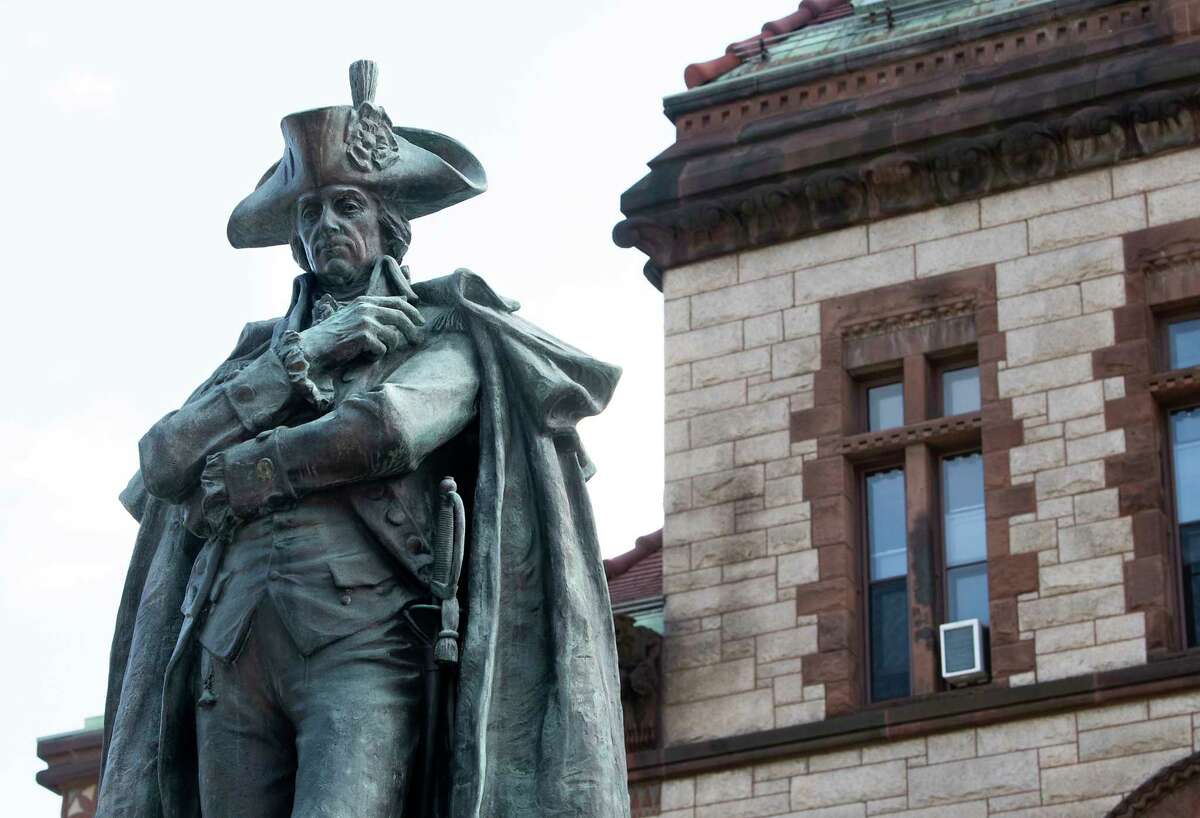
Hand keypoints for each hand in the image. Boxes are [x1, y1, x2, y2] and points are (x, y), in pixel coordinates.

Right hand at [298, 294, 423, 370]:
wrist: (313, 346)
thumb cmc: (333, 335)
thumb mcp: (354, 316)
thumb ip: (375, 310)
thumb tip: (402, 302)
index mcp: (365, 301)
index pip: (397, 302)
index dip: (412, 312)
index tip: (421, 321)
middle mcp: (367, 308)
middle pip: (401, 317)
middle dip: (412, 330)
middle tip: (417, 340)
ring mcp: (366, 321)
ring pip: (394, 336)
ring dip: (389, 347)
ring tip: (376, 351)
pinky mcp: (364, 336)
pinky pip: (382, 349)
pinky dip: (376, 355)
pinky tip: (364, 355)